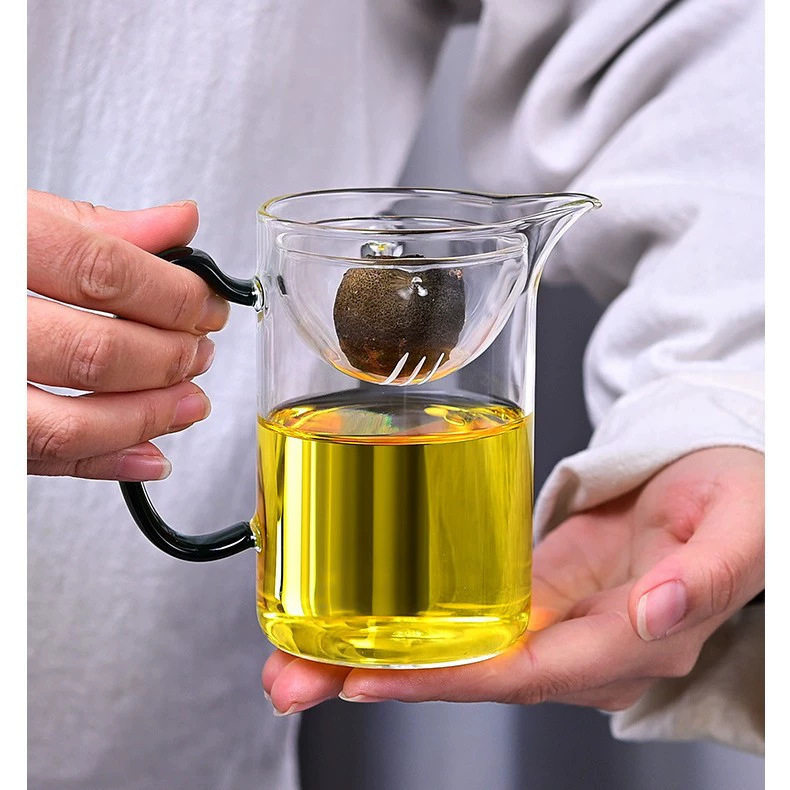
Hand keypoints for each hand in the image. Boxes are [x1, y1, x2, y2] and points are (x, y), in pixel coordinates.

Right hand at [27, 189, 228, 480]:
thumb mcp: (12, 219)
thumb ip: (95, 227)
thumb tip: (178, 223)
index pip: (104, 272)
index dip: (174, 295)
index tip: (207, 305)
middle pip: (95, 352)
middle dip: (170, 358)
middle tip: (200, 351)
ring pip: (68, 423)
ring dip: (148, 417)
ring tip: (189, 401)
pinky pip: (39, 460)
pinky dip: (105, 462)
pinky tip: (149, 451)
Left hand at [262, 447, 763, 714]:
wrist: (718, 480)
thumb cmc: (736, 500)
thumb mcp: (740, 529)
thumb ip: (704, 576)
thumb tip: (658, 610)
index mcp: (629, 638)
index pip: (525, 672)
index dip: (447, 679)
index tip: (367, 680)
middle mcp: (577, 640)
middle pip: (470, 671)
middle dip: (378, 678)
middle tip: (290, 676)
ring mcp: (548, 613)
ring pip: (455, 644)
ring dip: (374, 651)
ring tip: (293, 654)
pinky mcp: (530, 582)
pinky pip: (464, 608)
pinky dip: (408, 617)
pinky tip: (354, 614)